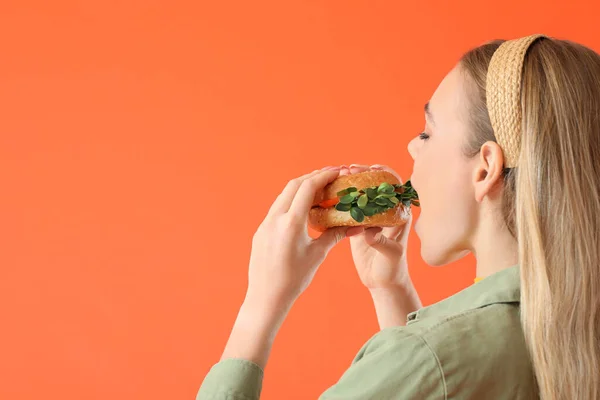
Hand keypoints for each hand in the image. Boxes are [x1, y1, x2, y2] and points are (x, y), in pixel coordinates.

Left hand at [246, 166, 350, 309]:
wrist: (266, 297)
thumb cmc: (294, 279)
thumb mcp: (317, 255)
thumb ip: (334, 235)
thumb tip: (355, 225)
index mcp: (291, 223)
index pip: (307, 187)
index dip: (324, 176)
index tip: (338, 171)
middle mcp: (275, 219)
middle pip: (294, 185)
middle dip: (313, 177)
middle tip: (331, 176)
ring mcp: (265, 224)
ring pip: (284, 195)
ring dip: (301, 188)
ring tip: (319, 190)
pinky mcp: (261, 230)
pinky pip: (277, 208)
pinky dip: (292, 201)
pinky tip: (303, 208)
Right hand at [343, 164, 412, 289]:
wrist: (382, 282)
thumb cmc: (393, 269)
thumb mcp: (391, 255)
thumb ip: (382, 242)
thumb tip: (368, 231)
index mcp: (398, 214)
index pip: (394, 187)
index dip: (385, 174)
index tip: (372, 168)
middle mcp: (384, 212)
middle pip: (374, 185)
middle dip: (362, 174)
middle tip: (349, 169)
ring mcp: (369, 217)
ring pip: (359, 194)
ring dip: (349, 184)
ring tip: (337, 177)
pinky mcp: (356, 225)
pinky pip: (348, 208)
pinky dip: (339, 200)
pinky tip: (329, 194)